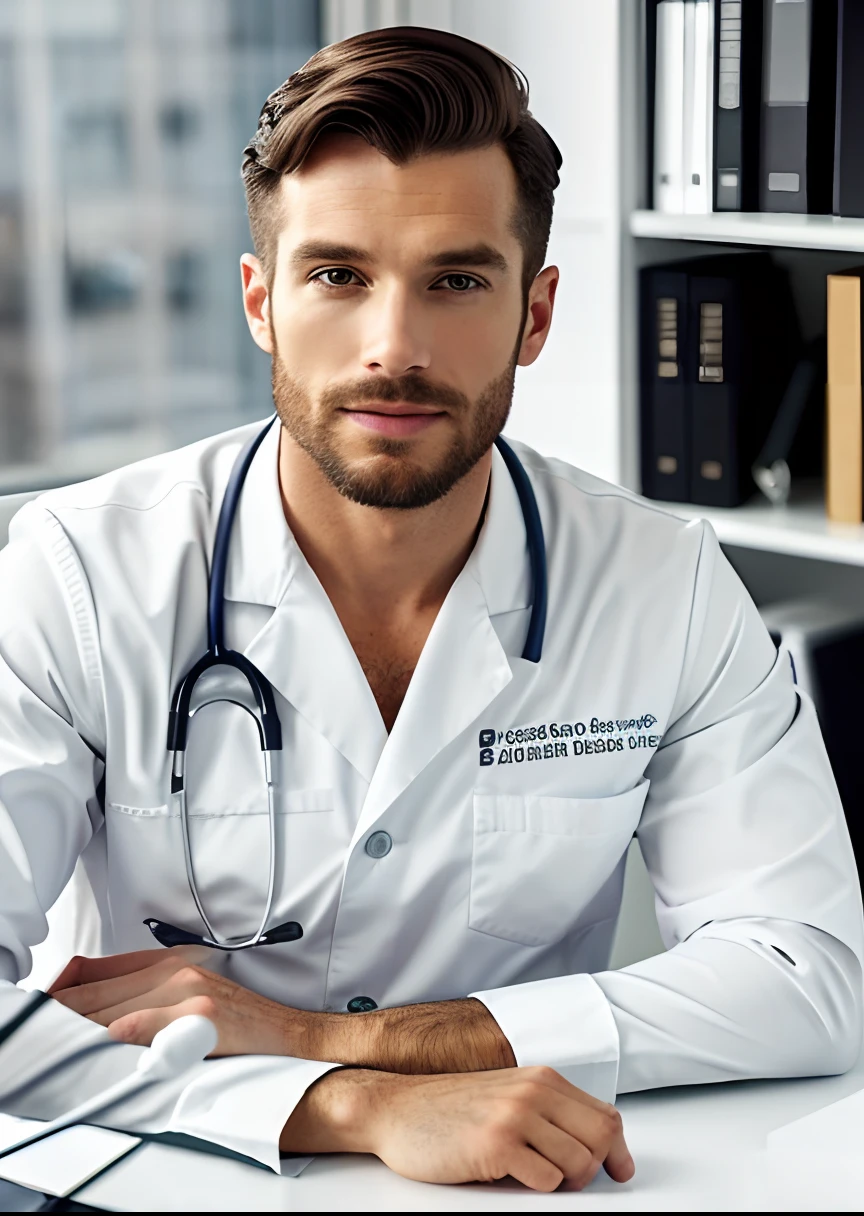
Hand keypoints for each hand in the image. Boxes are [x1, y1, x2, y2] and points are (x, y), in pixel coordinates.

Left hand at [48, 947, 297, 1054]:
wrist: (287, 1034)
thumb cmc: (238, 1022)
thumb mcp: (185, 995)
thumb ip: (140, 994)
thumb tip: (90, 1003)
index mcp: (168, 964)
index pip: (95, 973)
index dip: (63, 994)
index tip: (46, 1011)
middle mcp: (174, 973)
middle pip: (96, 993)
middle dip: (63, 1016)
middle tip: (45, 1038)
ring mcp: (186, 993)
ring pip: (110, 1012)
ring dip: (80, 1033)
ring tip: (63, 1050)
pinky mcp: (197, 1019)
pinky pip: (138, 1029)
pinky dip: (114, 1041)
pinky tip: (100, 1050)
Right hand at [284, 1065, 634, 1192]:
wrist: (397, 1108)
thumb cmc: (448, 1109)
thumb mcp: (506, 1096)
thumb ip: (546, 1111)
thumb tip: (595, 1146)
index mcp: (541, 1079)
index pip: (605, 1115)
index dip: (617, 1150)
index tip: (618, 1170)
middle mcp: (533, 1092)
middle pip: (601, 1139)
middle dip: (594, 1170)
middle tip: (569, 1182)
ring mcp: (516, 1116)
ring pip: (579, 1164)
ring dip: (564, 1183)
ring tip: (534, 1178)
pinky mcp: (496, 1144)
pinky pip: (547, 1181)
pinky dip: (538, 1189)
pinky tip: (513, 1178)